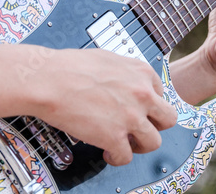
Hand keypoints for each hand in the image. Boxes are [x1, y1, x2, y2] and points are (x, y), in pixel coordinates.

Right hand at [28, 48, 176, 165]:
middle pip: (167, 119)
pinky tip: (106, 151)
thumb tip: (126, 83)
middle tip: (138, 129)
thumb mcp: (107, 58)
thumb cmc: (69, 66)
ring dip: (139, 145)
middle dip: (153, 126)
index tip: (138, 111)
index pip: (160, 95)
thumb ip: (125, 73)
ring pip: (153, 142)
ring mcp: (130, 117)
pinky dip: (116, 157)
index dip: (148, 106)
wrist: (48, 79)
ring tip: (123, 143)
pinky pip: (126, 157)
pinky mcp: (114, 136)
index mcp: (141, 72)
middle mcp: (142, 94)